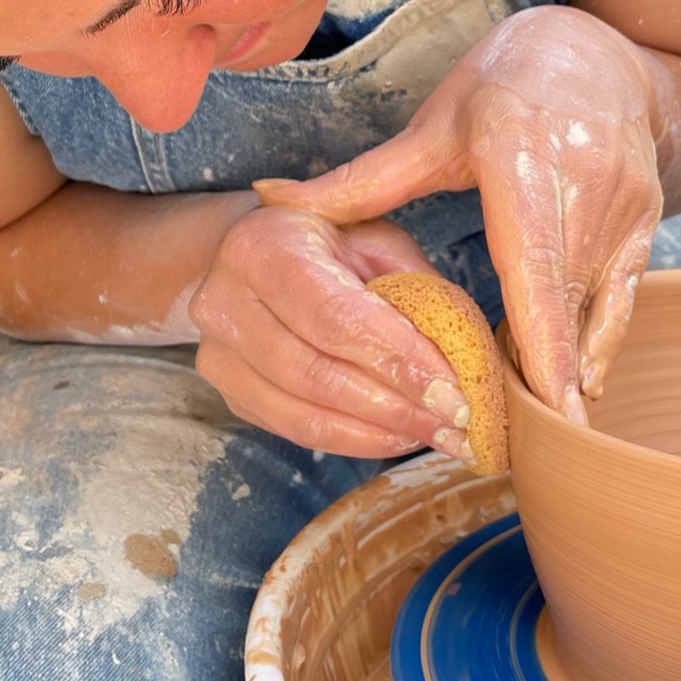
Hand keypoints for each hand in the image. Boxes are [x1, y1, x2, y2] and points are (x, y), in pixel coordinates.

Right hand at [189, 206, 471, 457]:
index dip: (396, 358)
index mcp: (261, 247)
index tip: (453, 390)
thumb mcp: (376, 241)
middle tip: (457, 423)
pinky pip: (295, 430)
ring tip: (438, 435)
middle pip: (317, 373)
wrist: (259, 253)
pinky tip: (399, 436)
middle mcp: (223, 301)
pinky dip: (354, 440)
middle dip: (397, 405)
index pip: (335, 316)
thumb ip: (415, 289)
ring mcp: (216, 353)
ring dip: (380, 432)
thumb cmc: (330, 242)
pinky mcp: (228, 392)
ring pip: (304, 413)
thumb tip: (463, 357)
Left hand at [255, 6, 664, 421]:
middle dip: (544, 371)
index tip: (546, 402)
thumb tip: (269, 199)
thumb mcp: (431, 127)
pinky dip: (598, 340)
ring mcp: (625, 198)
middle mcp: (582, 174)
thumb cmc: (500, 86)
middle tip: (519, 438)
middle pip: (562, 296)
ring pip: (593, 303)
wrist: (595, 51)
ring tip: (534, 417)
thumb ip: (359, 180)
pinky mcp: (647, 216)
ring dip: (564, 361)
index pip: (531, 261)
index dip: (542, 336)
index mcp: (518, 150)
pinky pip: (624, 295)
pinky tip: (578, 382)